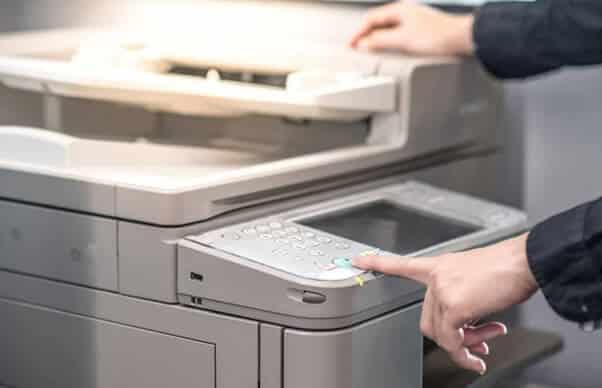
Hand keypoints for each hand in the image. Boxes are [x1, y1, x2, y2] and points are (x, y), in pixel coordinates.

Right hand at [349, 1, 474, 55]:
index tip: (350, 45)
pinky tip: (390, 51)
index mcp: (399, 10)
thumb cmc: (437, 35)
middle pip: (378, 23)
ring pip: (388, 30)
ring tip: (370, 52)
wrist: (461, 39)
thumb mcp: (402, 40)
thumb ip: (381, 41)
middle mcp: (405, 13)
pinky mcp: (419, 31)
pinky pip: (397, 35)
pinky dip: (388, 43)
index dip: (358, 33)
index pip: (370, 20)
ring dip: (377, 40)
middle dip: (366, 36)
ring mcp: (413, 21)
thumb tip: (364, 44)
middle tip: (357, 49)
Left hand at [353, 233, 538, 373]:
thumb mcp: (476, 279)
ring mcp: (443, 289)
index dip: (377, 262)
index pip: (401, 264)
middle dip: (452, 337)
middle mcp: (437, 276)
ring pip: (440, 332)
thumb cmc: (507, 268)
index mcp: (440, 266)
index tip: (358, 259)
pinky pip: (453, 338)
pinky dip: (466, 351)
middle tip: (476, 343)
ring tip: (485, 345)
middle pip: (427, 319)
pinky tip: (483, 349)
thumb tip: (469, 332)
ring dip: (464, 346)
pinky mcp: (455, 303)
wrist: (525, 261)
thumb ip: (463, 300)